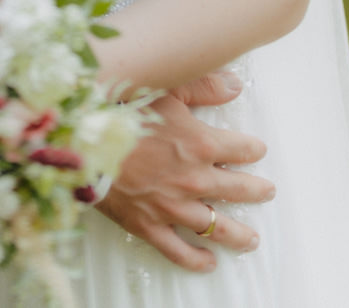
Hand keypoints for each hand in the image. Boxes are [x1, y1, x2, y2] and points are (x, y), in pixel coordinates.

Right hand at [95, 74, 273, 271]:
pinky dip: (196, 259)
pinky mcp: (149, 225)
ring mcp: (173, 207)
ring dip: (237, 234)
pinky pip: (179, 251)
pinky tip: (208, 262)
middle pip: (237, 190)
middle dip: (255, 191)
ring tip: (251, 238)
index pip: (240, 149)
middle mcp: (193, 179)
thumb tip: (235, 85)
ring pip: (216, 227)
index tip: (256, 150)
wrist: (82, 141)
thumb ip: (204, 85)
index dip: (251, 149)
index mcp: (200, 143)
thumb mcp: (166, 86)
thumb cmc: (120, 109)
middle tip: (266, 192)